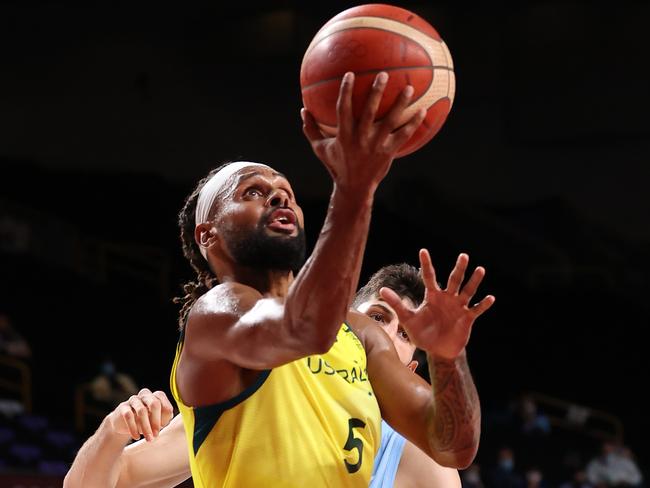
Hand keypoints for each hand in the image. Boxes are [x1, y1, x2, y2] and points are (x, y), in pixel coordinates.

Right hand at [107, 388, 173, 441]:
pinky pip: (128, 415)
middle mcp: (145, 395)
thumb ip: (164, 418)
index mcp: (156, 396)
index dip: (164, 414)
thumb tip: (168, 418)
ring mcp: (133, 400)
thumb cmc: (145, 421)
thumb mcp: (156, 420)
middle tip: (156, 435)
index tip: (163, 426)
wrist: (124, 424)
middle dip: (156, 421)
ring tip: (148, 439)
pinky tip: (136, 437)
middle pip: (154, 403)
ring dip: (146, 426)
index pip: (163, 400)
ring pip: (141, 410)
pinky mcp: (123, 407)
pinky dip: (133, 428)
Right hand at [301, 72, 425, 194]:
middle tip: (384, 74)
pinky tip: (423, 111)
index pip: (343, 109)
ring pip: (390, 122)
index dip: (346, 91)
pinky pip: (403, 136)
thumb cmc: (336, 165)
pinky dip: (413, 123)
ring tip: (409, 88)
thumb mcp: (320, 149)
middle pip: (369, 112)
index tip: (350, 74)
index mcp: (343, 135)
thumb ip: (311, 129)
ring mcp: (376, 146)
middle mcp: (360, 139)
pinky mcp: (388, 152)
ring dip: (400, 104)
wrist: (354, 188)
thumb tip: (302, 110)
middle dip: (376, 92)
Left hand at [380, 249, 494, 358]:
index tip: (423, 250)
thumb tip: (382, 290)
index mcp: (432, 296)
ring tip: (480, 269)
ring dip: (474, 282)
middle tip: (464, 256)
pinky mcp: (467, 318)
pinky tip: (490, 298)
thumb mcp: (408, 319)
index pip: (429, 277)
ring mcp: (458, 307)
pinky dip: (483, 304)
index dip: (426, 264)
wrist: (438, 350)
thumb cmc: (422, 333)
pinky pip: (476, 309)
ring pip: (467, 291)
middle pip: (454, 280)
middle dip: (459, 269)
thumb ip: (397, 304)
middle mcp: (447, 298)